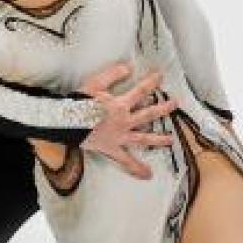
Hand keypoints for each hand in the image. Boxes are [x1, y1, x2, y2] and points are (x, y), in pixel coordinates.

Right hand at [77, 63, 176, 179]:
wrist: (66, 122)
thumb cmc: (79, 103)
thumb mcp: (95, 84)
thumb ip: (113, 74)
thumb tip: (128, 67)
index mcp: (120, 105)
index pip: (140, 91)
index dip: (151, 82)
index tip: (160, 76)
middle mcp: (124, 121)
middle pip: (148, 114)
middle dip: (163, 108)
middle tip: (175, 104)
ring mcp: (120, 136)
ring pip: (143, 138)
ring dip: (158, 139)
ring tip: (171, 140)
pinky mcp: (113, 149)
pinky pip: (126, 160)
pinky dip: (136, 168)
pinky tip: (148, 175)